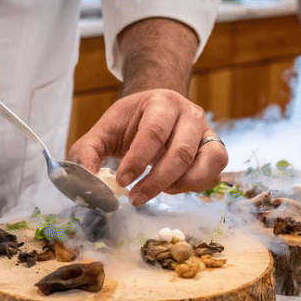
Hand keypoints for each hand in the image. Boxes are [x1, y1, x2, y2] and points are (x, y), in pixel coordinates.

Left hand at [68, 89, 227, 205]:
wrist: (157, 111)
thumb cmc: (131, 123)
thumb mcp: (104, 131)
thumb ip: (87, 152)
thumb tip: (85, 179)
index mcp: (162, 102)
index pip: (153, 133)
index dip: (137, 161)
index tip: (121, 182)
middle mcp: (190, 114)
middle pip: (181, 152)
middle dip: (157, 181)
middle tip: (136, 198)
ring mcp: (207, 132)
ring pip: (207, 163)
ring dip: (181, 185)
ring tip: (159, 192)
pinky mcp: (215, 150)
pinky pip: (214, 173)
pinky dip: (196, 186)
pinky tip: (173, 187)